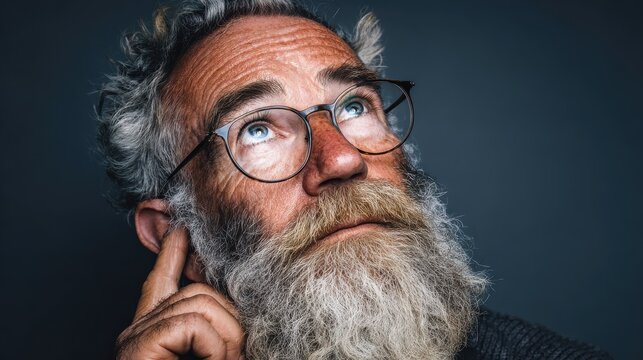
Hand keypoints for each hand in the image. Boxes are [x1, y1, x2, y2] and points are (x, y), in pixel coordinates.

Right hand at [116, 228, 244, 358]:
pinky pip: (192, 324)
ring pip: (201, 304)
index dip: (172, 253)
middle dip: (230, 320)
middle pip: (198, 292)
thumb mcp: (206, 352)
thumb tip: (238, 317)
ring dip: (227, 339)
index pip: (162, 281)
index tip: (180, 228)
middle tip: (239, 354)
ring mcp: (137, 335)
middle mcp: (140, 328)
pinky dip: (214, 348)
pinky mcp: (141, 345)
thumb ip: (213, 334)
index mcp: (154, 330)